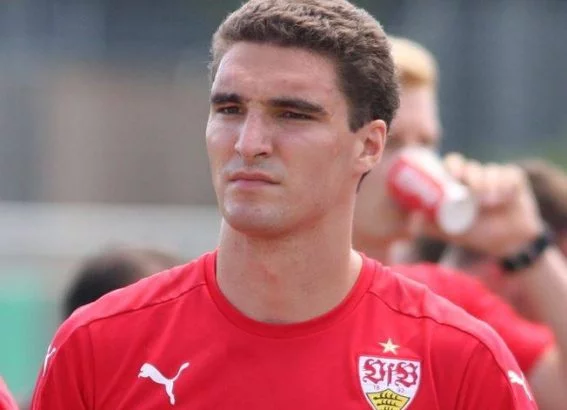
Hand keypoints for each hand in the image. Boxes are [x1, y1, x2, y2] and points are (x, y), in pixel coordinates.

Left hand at [413, 153, 545, 256]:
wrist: (505, 244)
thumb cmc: (474, 234)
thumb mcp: (447, 232)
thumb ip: (427, 227)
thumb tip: (411, 218)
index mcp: (459, 182)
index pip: (453, 164)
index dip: (453, 165)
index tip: (453, 176)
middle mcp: (476, 176)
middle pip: (471, 166)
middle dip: (470, 175)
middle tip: (472, 191)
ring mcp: (496, 177)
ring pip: (490, 170)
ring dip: (488, 183)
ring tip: (487, 202)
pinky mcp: (514, 180)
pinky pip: (510, 175)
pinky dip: (505, 184)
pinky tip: (502, 197)